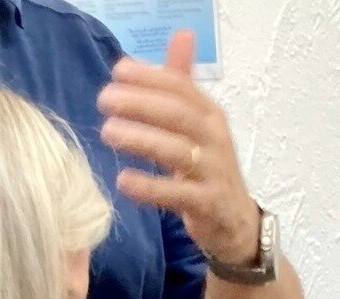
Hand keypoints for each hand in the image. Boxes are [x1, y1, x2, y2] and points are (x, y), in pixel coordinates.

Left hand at [98, 31, 261, 269]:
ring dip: (140, 139)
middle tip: (104, 99)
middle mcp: (215, 139)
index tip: (117, 71)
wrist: (236, 224)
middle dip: (140, 103)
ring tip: (107, 132)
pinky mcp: (209, 204)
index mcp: (210, 115)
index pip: (181, 88)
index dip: (150, 77)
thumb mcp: (198, 124)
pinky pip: (178, 194)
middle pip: (178, 114)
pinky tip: (124, 181)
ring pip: (177, 151)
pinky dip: (150, 187)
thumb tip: (182, 34)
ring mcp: (214, 172)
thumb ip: (184, 84)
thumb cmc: (208, 170)